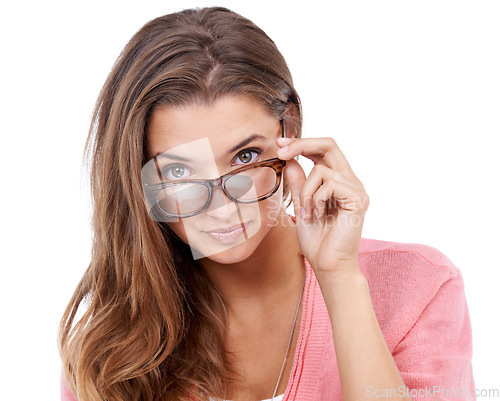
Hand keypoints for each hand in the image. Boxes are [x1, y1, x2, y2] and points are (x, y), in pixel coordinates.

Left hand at [276, 136, 369, 276]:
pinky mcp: (357, 199)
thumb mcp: (301, 205)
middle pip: (329, 145)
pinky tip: (317, 215)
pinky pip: (329, 184)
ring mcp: (356, 189)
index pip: (323, 151)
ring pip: (322, 170)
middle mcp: (350, 181)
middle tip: (281, 151)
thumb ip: (298, 183)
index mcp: (338, 181)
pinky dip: (315, 199)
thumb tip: (289, 160)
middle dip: (302, 145)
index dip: (302, 143)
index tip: (279, 144)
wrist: (329, 265)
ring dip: (305, 191)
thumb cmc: (317, 240)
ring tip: (306, 212)